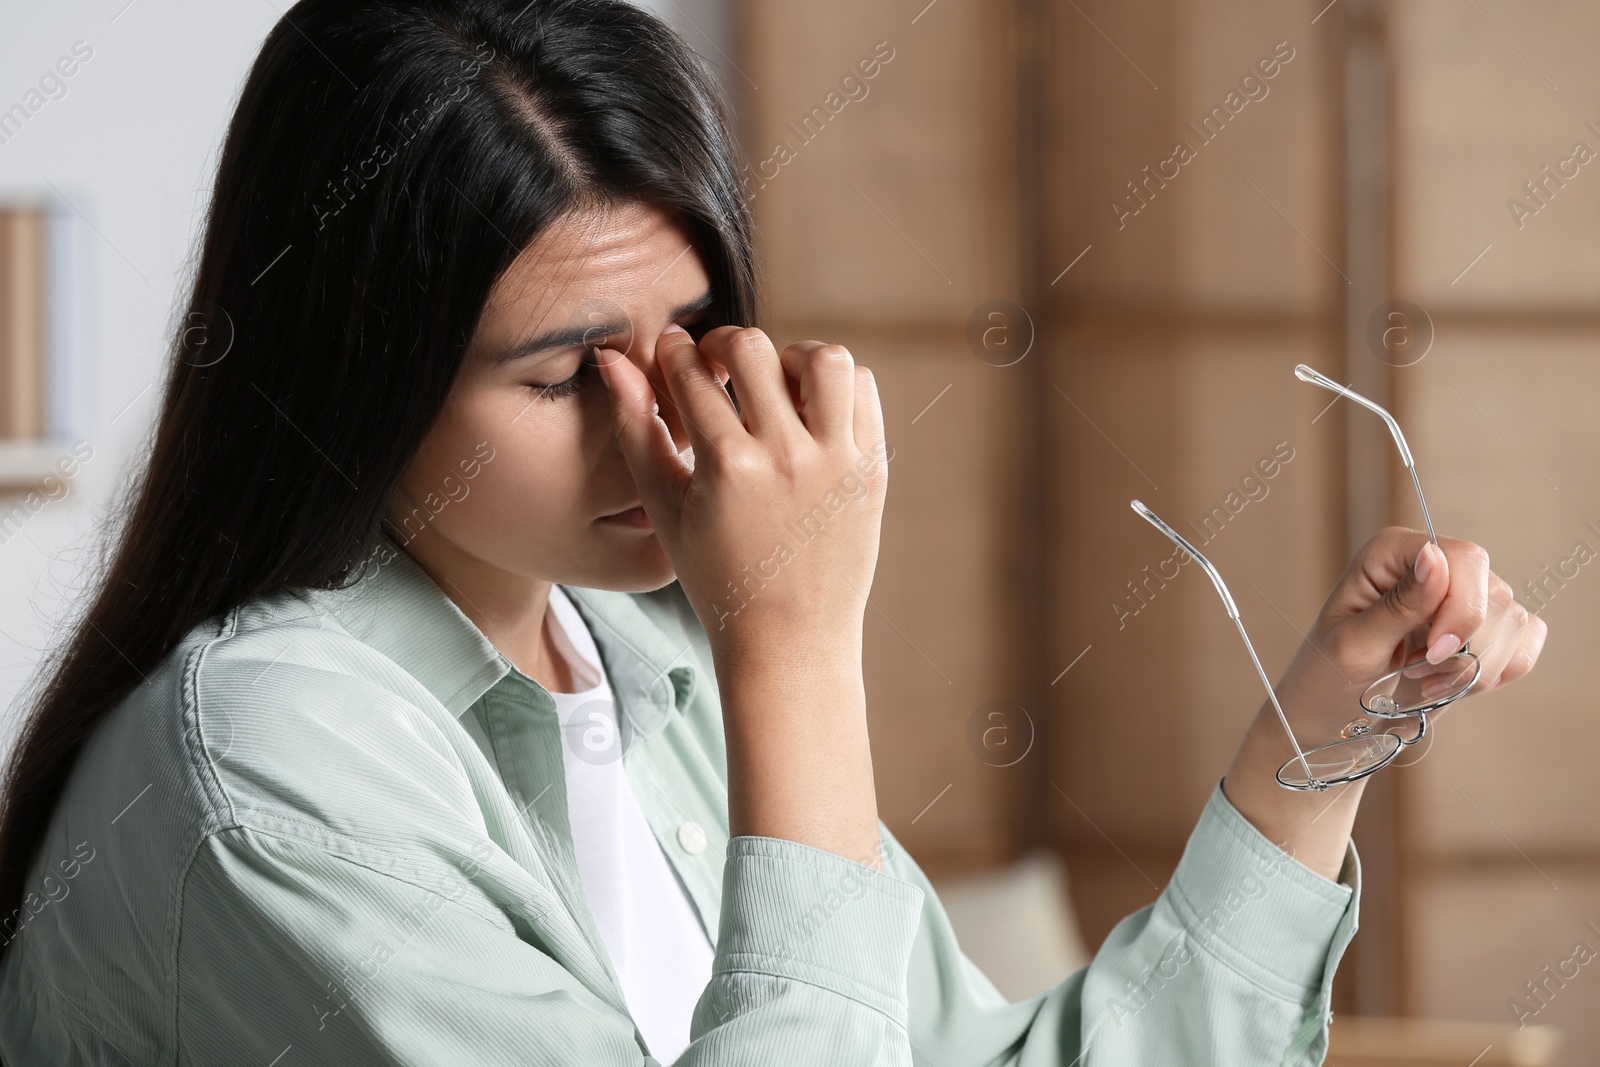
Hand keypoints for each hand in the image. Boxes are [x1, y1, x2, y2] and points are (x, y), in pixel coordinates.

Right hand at [594, 323, 891, 863]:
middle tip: (715, 367)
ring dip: (789, 357)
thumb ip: (638, 430)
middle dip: (722, 345)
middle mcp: (787, 457)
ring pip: (822, 359)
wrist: (789, 640)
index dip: (673, 352)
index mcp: (727, 467)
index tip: (673, 355)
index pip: (691, 372)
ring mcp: (837, 461)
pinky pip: (861, 391)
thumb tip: (615, 363)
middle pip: (752, 349)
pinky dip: (835, 385)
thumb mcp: (665, 509)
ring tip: (771, 384)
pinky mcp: (871, 469)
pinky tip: (808, 409)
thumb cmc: (718, 579)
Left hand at [1223, 526, 1548, 879]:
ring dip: (1477, 666)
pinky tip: (1457, 684)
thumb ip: (1399, 603)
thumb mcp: (1354, 646)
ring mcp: (1461, 598)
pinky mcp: (1482, 631)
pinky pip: (1526, 640)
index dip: (1462, 608)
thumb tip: (1434, 554)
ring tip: (1425, 684)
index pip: (1464, 557)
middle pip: (1494, 592)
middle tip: (1417, 674)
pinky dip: (1501, 670)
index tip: (1432, 655)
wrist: (1332, 722)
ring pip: (1514, 620)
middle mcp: (1432, 566)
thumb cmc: (1327, 680)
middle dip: (1466, 647)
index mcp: (1392, 554)